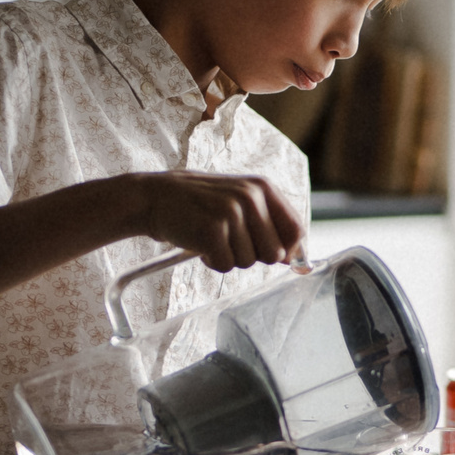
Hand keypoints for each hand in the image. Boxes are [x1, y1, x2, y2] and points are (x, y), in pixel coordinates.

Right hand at [121, 172, 304, 271]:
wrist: (157, 197)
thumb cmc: (203, 204)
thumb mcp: (241, 203)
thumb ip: (271, 227)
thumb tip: (298, 263)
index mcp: (263, 188)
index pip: (296, 230)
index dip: (289, 251)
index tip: (276, 257)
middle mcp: (250, 197)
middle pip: (274, 254)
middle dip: (254, 256)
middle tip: (232, 241)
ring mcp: (230, 213)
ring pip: (248, 262)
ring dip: (230, 258)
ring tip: (213, 237)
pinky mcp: (211, 230)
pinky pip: (225, 265)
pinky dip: (212, 262)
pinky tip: (201, 244)